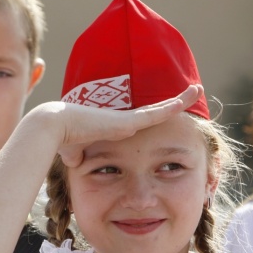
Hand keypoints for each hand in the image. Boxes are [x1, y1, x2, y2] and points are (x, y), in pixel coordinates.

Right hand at [53, 84, 202, 166]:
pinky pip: (158, 113)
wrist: (55, 127)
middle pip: (154, 111)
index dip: (154, 114)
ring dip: (180, 99)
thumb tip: (75, 163)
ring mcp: (127, 119)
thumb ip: (77, 157)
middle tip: (191, 93)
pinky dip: (174, 105)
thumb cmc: (61, 139)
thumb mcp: (74, 152)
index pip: (139, 120)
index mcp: (113, 127)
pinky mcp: (128, 120)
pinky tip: (190, 97)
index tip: (166, 110)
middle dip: (172, 103)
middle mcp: (123, 120)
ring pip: (160, 108)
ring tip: (197, 89)